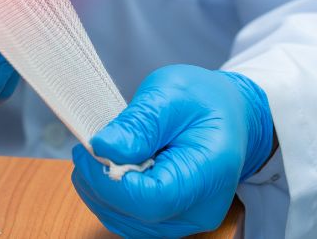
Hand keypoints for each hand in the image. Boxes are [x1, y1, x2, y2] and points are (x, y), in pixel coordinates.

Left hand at [70, 65, 273, 237]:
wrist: (229, 116)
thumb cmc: (203, 100)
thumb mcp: (171, 93)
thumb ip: (140, 122)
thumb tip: (103, 147)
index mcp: (209, 171)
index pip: (153, 199)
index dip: (111, 181)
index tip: (89, 150)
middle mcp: (201, 208)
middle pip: (138, 216)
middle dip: (100, 185)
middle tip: (87, 150)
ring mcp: (187, 220)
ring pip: (128, 224)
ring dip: (101, 193)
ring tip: (97, 157)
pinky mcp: (172, 221)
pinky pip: (131, 221)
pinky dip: (110, 198)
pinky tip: (108, 170)